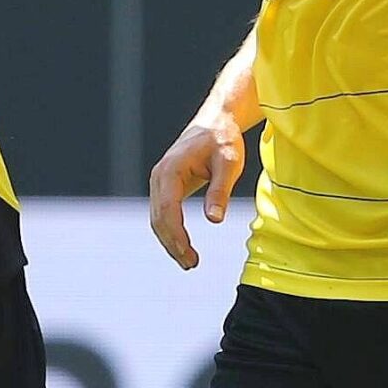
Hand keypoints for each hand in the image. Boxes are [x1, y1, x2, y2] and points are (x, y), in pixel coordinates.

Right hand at [148, 113, 246, 268]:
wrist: (215, 122)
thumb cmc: (223, 139)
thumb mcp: (229, 163)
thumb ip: (220, 191)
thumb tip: (214, 220)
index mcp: (170, 170)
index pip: (168, 209)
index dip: (176, 235)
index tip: (189, 254)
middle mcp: (158, 176)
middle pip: (159, 218)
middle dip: (172, 244)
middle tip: (191, 265)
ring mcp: (159, 181)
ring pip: (158, 219)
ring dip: (170, 242)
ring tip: (189, 262)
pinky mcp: (165, 186)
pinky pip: (163, 213)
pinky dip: (171, 232)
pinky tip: (183, 246)